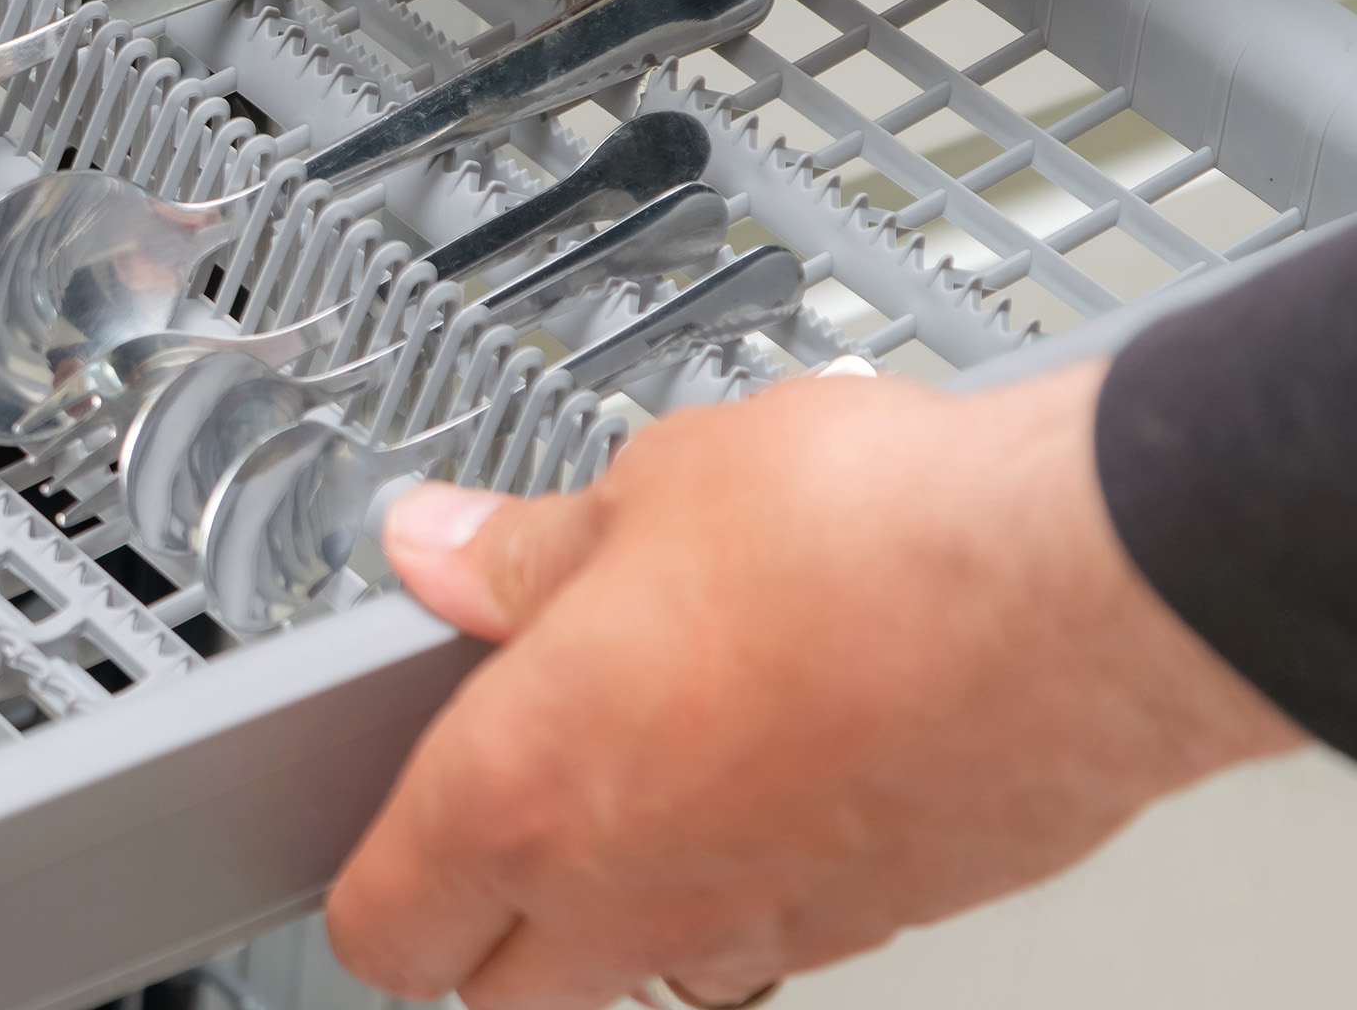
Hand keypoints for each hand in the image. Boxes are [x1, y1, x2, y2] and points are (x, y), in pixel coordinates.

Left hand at [327, 362, 1302, 1008]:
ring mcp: (763, 925)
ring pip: (642, 978)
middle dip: (478, 927)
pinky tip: (771, 780)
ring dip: (618, 917)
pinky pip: (770, 944)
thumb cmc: (866, 536)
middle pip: (499, 992)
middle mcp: (633, 893)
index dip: (365, 887)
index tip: (373, 831)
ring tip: (638, 788)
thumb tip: (440, 550)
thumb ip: (524, 551)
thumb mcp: (646, 488)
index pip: (382, 925)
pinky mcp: (878, 920)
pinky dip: (747, 891)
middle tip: (491, 818)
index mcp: (526, 791)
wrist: (1082, 589)